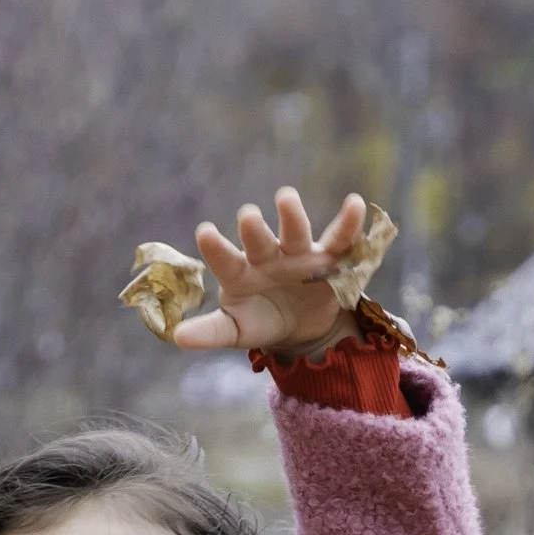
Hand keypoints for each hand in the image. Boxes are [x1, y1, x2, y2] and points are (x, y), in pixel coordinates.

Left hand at [175, 184, 372, 354]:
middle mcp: (267, 257)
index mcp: (241, 273)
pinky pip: (340, 239)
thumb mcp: (236, 330)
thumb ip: (210, 332)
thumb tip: (176, 336)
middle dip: (254, 229)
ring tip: (285, 198)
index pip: (225, 260)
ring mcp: (298, 254)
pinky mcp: (329, 258)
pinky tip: (356, 204)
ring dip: (291, 216)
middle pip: (260, 240)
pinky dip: (350, 223)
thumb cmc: (260, 319)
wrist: (300, 325)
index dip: (216, 248)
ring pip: (295, 232)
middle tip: (247, 216)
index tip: (204, 232)